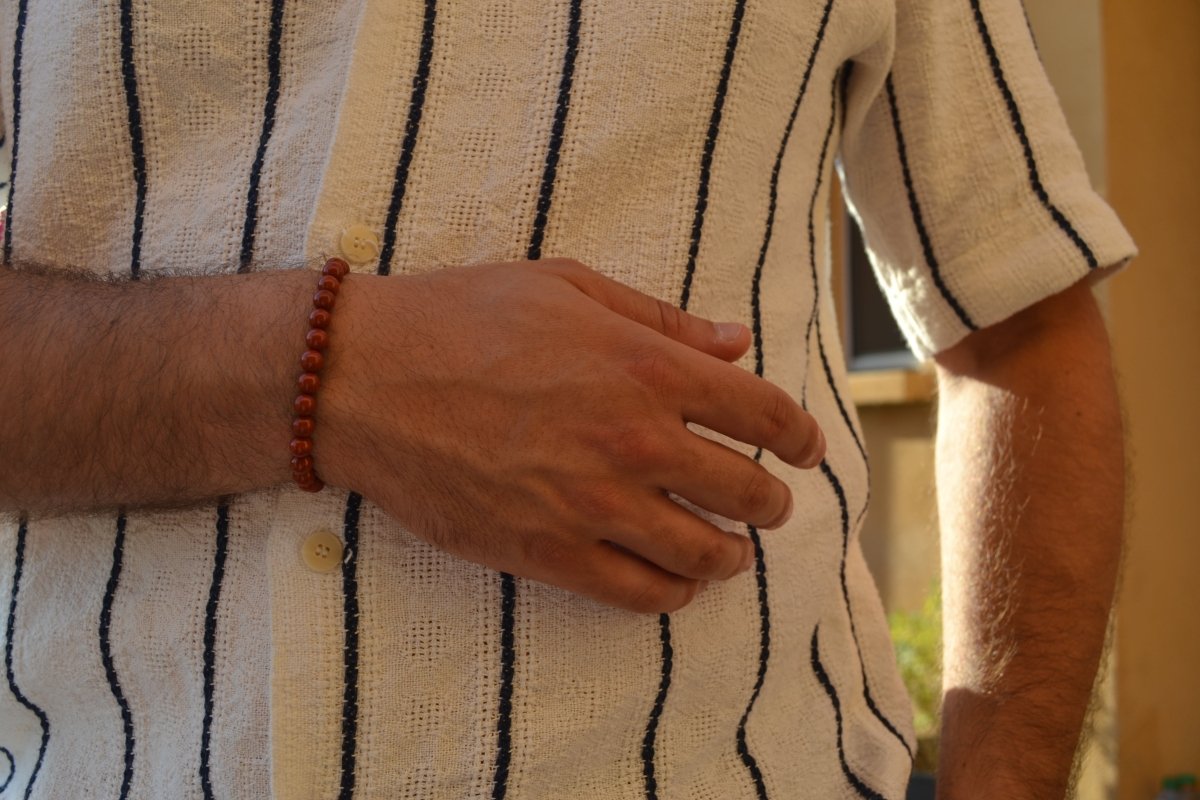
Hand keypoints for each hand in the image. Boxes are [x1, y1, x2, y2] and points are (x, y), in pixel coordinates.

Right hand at [321, 259, 824, 612]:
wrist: (365, 378)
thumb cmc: (463, 317)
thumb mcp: (568, 288)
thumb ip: (661, 320)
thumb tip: (735, 340)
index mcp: (647, 368)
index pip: (764, 413)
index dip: (800, 436)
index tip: (807, 448)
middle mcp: (634, 441)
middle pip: (746, 492)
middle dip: (772, 501)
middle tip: (770, 504)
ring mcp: (592, 505)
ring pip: (702, 553)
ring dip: (731, 555)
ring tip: (730, 551)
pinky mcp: (547, 552)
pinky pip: (637, 593)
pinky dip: (672, 592)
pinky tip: (675, 581)